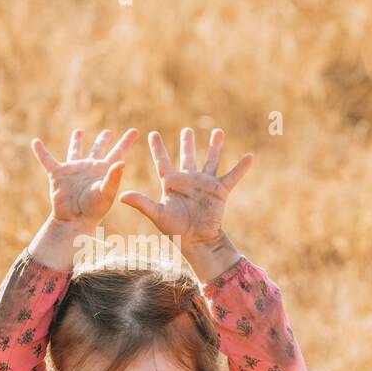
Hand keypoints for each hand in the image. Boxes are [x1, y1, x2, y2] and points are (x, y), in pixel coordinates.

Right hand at [30, 128, 138, 229]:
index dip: (126, 142)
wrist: (73, 220)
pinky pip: (47, 160)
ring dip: (76, 141)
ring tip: (78, 131)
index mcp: (104, 171)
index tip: (135, 131)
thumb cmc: (93, 210)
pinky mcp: (57, 174)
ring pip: (75, 151)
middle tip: (108, 132)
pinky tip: (35, 142)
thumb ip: (114, 178)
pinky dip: (40, 151)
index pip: (118, 152)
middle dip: (103, 141)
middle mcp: (89, 168)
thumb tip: (122, 162)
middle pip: (98, 150)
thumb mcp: (106, 193)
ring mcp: (73, 170)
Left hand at [118, 127, 252, 243]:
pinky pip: (232, 176)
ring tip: (218, 132)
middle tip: (187, 130)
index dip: (158, 148)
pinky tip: (250, 157)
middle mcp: (188, 180)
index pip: (163, 161)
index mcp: (172, 183)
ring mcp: (205, 184)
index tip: (153, 134)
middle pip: (188, 156)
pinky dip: (241, 167)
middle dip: (187, 143)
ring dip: (215, 147)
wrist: (196, 240)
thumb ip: (141, 203)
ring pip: (210, 160)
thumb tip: (121, 195)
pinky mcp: (220, 191)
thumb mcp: (157, 214)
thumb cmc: (174, 230)